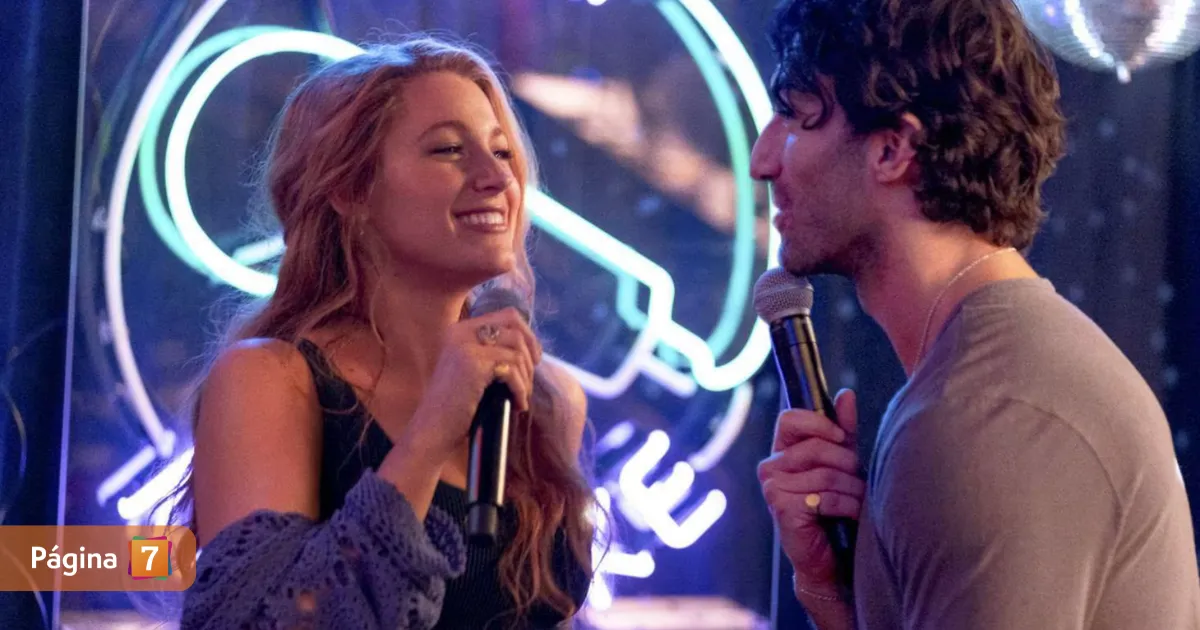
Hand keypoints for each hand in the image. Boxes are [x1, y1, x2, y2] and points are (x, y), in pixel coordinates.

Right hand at [403, 307, 541, 460]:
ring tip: (521, 396)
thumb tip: (530, 348)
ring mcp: (465, 346)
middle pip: (514, 324)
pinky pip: (511, 368)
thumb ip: (493, 353)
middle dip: (531, 350)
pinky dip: (520, 388)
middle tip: (530, 377)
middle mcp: (460, 332)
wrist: (433, 431)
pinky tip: (517, 404)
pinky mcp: (472, 364)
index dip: (527, 334)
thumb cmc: (457, 407)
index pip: (506, 315)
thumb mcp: (474, 371)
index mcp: (460, 330)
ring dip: (526, 374)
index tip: (534, 359)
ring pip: (516, 347)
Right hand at [758, 389, 863, 594]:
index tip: (841, 437)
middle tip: (857, 479)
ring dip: (852, 488)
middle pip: (815, 446)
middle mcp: (771, 466)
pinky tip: (847, 515)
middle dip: (847, 463)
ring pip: (825, 473)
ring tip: (857, 500)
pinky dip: (845, 505)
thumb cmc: (835, 506)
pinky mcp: (781, 508)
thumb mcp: (842, 462)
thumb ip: (843, 430)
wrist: (830, 555)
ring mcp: (772, 487)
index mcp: (782, 450)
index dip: (818, 423)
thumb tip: (845, 394)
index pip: (789, 418)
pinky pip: (823, 496)